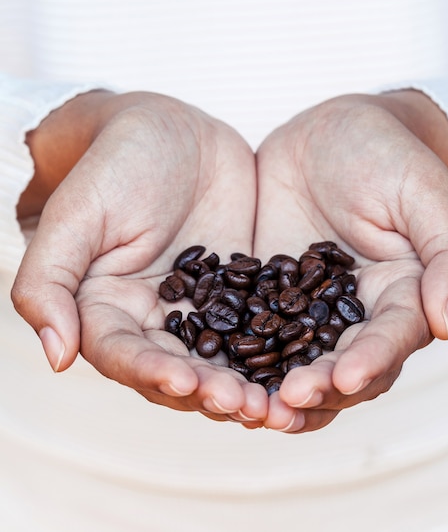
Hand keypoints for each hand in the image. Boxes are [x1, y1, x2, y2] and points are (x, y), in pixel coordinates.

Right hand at [12, 91, 267, 422]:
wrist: (173, 131)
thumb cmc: (115, 164)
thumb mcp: (78, 215)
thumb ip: (50, 282)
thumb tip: (56, 357)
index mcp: (108, 308)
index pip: (125, 355)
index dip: (153, 374)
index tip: (187, 383)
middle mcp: (154, 318)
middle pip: (180, 371)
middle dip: (213, 392)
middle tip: (250, 406)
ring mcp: (201, 307)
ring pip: (223, 360)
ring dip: (250, 385)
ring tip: (282, 403)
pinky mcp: (240, 292)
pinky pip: (260, 327)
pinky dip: (280, 351)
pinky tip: (306, 365)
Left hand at [254, 93, 447, 432]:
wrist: (330, 131)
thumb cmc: (386, 154)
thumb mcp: (423, 193)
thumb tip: (447, 322)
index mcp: (401, 295)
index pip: (390, 339)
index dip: (370, 362)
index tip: (344, 378)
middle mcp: (354, 313)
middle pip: (340, 366)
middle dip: (316, 389)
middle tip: (285, 404)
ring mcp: (307, 306)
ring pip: (294, 361)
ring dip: (274, 389)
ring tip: (248, 407)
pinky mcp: (266, 293)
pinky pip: (252, 330)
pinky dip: (237, 355)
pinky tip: (215, 370)